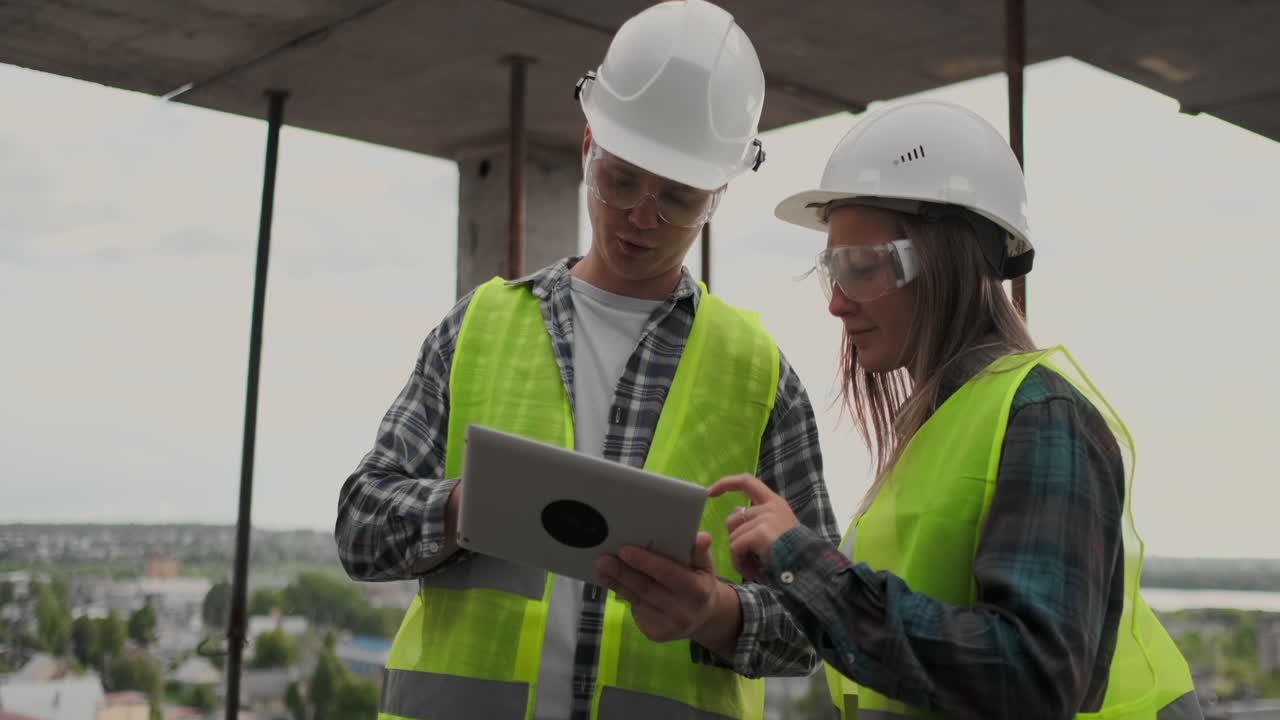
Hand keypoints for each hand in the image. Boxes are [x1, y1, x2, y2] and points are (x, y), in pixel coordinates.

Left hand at [596, 532, 727, 642]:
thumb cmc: (700, 584)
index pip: (667, 573)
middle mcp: (683, 611)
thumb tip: (702, 537)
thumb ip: (700, 551)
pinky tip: (611, 581)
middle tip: (603, 558)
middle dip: (622, 572)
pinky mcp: (655, 634)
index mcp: (697, 591)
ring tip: (600, 568)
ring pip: (636, 599)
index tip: (624, 550)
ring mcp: (668, 626)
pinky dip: (623, 594)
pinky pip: (636, 609)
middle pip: (646, 588)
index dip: (645, 562)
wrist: (702, 619)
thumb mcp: (705, 566)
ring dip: (616, 582)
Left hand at [707, 473, 799, 582]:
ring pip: (733, 536)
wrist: (808, 568)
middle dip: (735, 540)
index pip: (747, 481)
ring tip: (755, 568)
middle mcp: (771, 506)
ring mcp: (766, 518)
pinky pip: (736, 547)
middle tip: (748, 558)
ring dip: (739, 556)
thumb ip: (756, 519)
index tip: (710, 492)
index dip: (726, 483)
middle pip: (734, 519)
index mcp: (775, 503)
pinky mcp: (760, 532)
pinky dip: (739, 562)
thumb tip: (735, 510)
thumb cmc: (792, 555)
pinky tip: (753, 572)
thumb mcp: (775, 531)